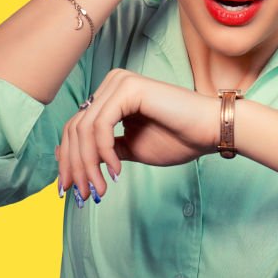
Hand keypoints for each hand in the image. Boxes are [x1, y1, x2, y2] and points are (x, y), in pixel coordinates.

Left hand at [55, 69, 220, 202]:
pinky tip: (116, 170)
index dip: (68, 160)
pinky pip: (101, 125)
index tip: (68, 190)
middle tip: (81, 195)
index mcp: (110, 95)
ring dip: (88, 165)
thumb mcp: (130, 149)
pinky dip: (104, 152)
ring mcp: (119, 82)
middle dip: (74, 166)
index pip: (75, 128)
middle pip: (74, 129)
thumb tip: (68, 163)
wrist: (209, 131)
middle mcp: (111, 83)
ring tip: (100, 188)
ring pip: (84, 129)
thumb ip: (102, 151)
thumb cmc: (177, 139)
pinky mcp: (128, 88)